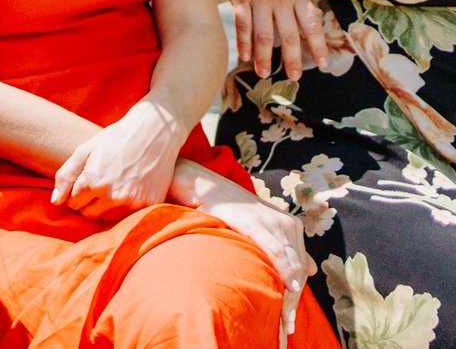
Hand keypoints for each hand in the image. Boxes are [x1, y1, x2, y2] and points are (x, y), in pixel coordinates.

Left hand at [51, 101, 183, 218]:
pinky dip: (124, 205)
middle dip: (87, 202)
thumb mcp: (84, 150)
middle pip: (88, 214)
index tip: (82, 181)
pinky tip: (128, 187)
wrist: (154, 133)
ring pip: (107, 217)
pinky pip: (127, 215)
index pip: (72, 203)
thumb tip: (55, 201)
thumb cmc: (115, 139)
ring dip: (105, 206)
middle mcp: (113, 196)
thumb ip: (66, 176)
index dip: (74, 192)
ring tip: (112, 184)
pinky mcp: (150, 204)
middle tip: (95, 184)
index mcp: (93, 181)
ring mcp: (133, 202)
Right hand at [190, 172, 314, 336]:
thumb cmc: (223, 208)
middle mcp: (286, 222)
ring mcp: (272, 220)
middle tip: (287, 327)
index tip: (288, 321)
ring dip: (289, 295)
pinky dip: (284, 271)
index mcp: (290, 225)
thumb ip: (281, 247)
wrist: (198, 183)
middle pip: (298, 269)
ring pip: (290, 264)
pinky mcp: (255, 221)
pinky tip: (289, 288)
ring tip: (284, 319)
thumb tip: (311, 270)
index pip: (300, 266)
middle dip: (294, 301)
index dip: (297, 294)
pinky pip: (276, 251)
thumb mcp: (255, 228)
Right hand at [212, 0, 327, 79]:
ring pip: (263, 34)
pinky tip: (245, 55)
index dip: (318, 46)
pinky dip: (244, 42)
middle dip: (291, 60)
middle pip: (288, 35)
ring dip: (263, 57)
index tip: (321, 64)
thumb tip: (310, 21)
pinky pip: (243, 24)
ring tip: (264, 72)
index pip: (311, 25)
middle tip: (294, 77)